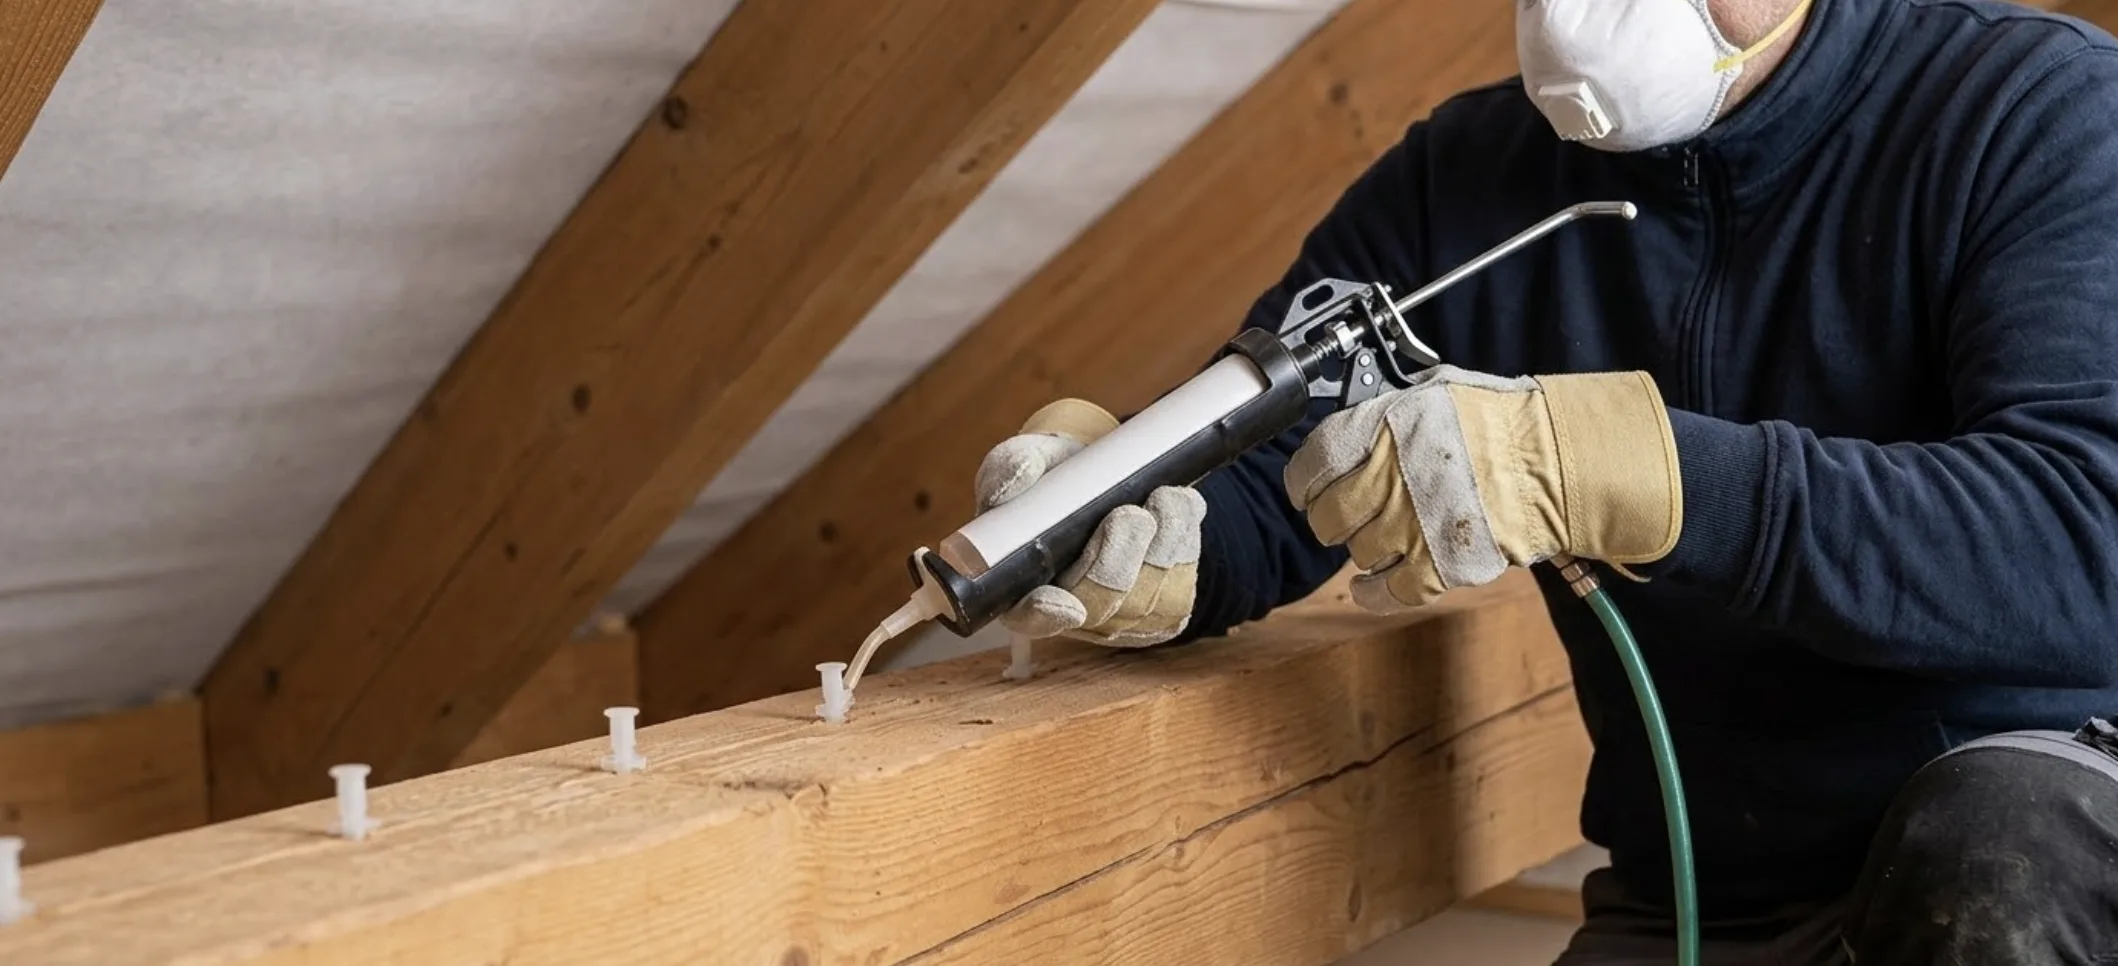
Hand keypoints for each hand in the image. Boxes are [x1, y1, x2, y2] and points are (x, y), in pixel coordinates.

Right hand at [975, 398, 1206, 645]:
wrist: (1112, 474)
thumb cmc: (1059, 475)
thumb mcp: (1030, 460)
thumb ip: (1008, 468)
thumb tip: (1013, 482)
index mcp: (1022, 583)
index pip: (1028, 617)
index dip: (1045, 614)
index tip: (1065, 604)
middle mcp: (1070, 610)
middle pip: (1099, 607)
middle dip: (1118, 561)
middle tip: (1130, 515)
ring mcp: (1119, 616)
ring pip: (1147, 599)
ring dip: (1162, 546)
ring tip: (1164, 497)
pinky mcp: (1162, 610)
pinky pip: (1181, 589)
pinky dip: (1185, 543)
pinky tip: (1179, 509)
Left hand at [1285, 365, 1681, 611]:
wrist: (1557, 460)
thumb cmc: (1503, 421)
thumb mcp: (1437, 392)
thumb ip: (1386, 412)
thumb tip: (1352, 429)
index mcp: (1383, 426)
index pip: (1313, 463)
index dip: (1303, 482)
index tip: (1307, 490)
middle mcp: (1389, 475)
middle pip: (1328, 516)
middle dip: (1330, 520)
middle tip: (1342, 518)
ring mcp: (1413, 524)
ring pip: (1358, 552)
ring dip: (1363, 549)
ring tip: (1381, 538)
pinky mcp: (1441, 565)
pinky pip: (1388, 591)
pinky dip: (1373, 594)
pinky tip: (1369, 588)